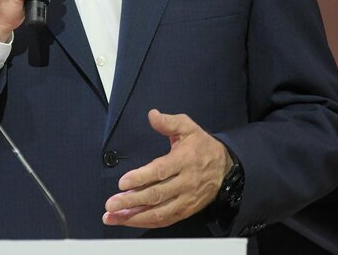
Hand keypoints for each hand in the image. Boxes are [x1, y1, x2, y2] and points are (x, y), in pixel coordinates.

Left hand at [103, 109, 229, 228]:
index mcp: (184, 160)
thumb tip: (152, 115)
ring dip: (134, 217)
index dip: (141, 178)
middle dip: (131, 201)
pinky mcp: (186, 210)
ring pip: (159, 212)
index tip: (122, 183)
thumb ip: (169, 122)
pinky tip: (129, 221)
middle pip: (156, 195)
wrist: (226, 168)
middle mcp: (185, 182)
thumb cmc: (201, 146)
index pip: (160, 172)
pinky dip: (146, 222)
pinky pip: (165, 220)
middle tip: (110, 204)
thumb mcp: (188, 127)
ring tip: (113, 217)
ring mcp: (186, 199)